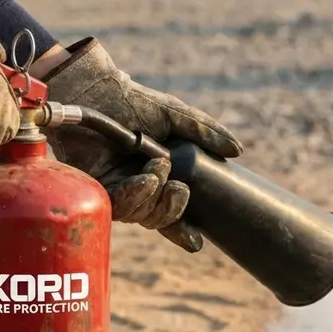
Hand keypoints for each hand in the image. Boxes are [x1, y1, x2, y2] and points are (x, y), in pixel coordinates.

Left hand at [41, 39, 243, 252]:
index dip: (184, 231)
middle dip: (173, 211)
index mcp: (159, 178)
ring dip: (155, 198)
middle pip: (159, 220)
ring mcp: (117, 190)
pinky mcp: (95, 188)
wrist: (96, 91)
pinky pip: (119, 205)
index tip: (196, 240)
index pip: (173, 213)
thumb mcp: (175, 115)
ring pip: (141, 216)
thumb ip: (205, 133)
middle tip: (180, 189)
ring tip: (158, 168)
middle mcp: (137, 189)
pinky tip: (145, 178)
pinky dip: (136, 194)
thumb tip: (237, 151)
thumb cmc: (133, 102)